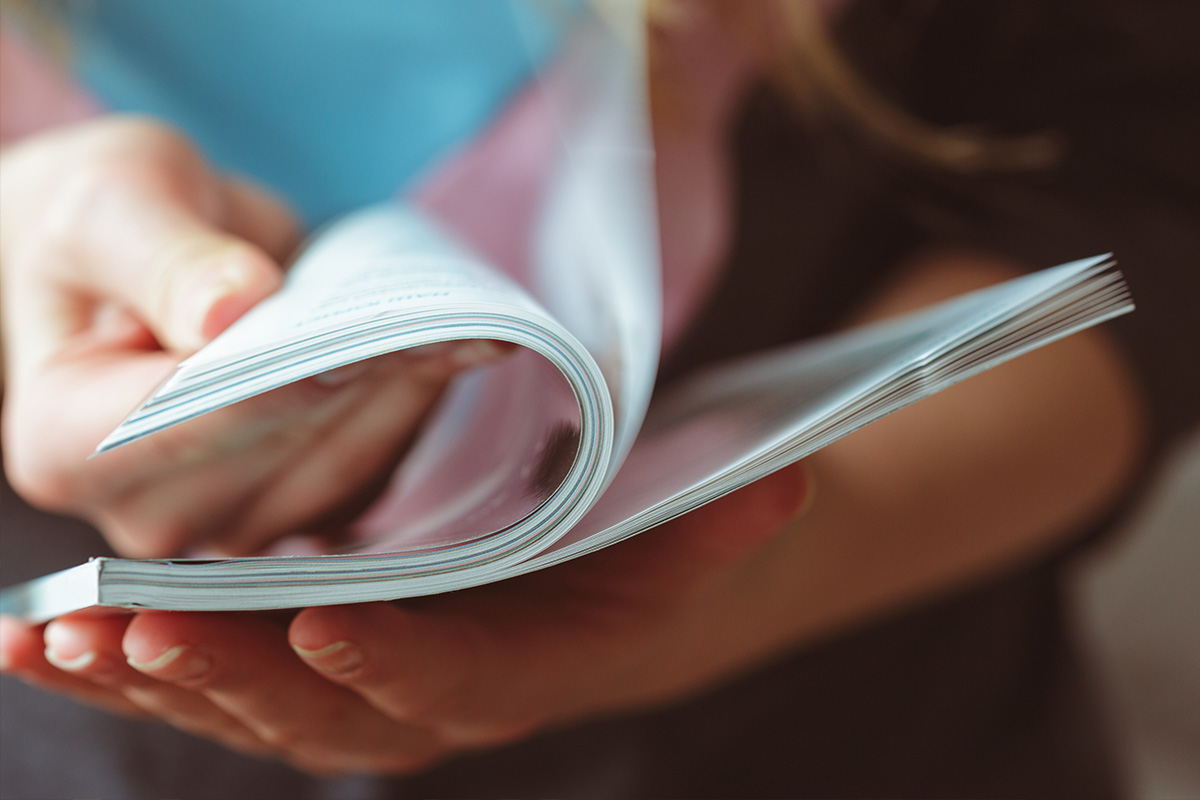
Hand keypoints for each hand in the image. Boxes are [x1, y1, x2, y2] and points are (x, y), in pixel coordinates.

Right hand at [0, 116, 499, 556]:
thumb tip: (227, 311)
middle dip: (359, 377)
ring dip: (405, 392)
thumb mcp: (111, 204)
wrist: (145, 264)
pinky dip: (414, 404)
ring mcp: (230, 522)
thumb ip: (160, 257)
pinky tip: (450, 346)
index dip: (277, 380)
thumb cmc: (113, 228)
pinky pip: (375, 469)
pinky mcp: (300, 508)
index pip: (183, 425)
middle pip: (275, 453)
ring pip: (342, 467)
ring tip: (458, 322)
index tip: (358, 334)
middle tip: (438, 313)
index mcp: (62, 447)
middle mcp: (147, 511)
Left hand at [0, 465, 809, 775]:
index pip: (449, 684)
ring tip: (55, 633)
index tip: (328, 622)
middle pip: (315, 707)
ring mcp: (342, 694)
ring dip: (146, 674)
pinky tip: (37, 638)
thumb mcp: (678, 540)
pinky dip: (117, 664)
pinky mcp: (288, 667)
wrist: (579, 605)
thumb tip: (791, 486)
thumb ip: (723, 522)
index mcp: (506, 674)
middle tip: (140, 621)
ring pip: (235, 703)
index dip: (395, 664)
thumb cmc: (619, 567)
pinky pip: (197, 677)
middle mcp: (414, 705)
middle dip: (229, 674)